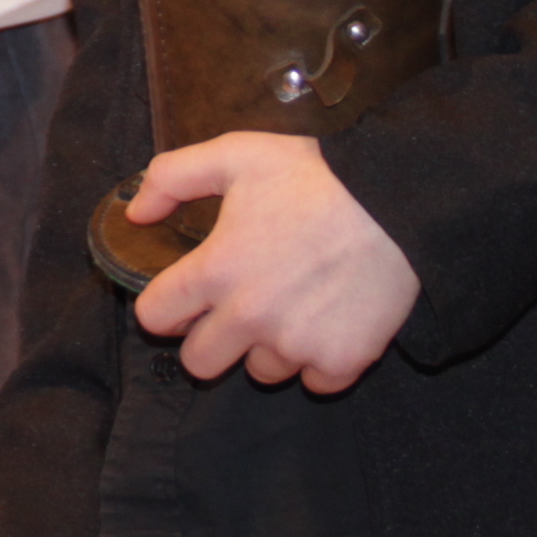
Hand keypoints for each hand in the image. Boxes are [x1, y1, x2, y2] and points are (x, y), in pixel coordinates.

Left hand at [128, 130, 417, 390]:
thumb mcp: (234, 155)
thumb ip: (170, 178)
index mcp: (214, 271)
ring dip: (267, 348)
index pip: (155, 319)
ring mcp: (297, 344)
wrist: (402, 203)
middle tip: (234, 310)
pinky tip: (328, 322)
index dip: (164, 306)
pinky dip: (319, 360)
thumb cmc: (315, 176)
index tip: (183, 296)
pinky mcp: (343, 361)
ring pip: (261, 371)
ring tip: (291, 305)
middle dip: (209, 340)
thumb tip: (134, 212)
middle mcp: (249, 317)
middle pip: (199, 364)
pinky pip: (315, 381)